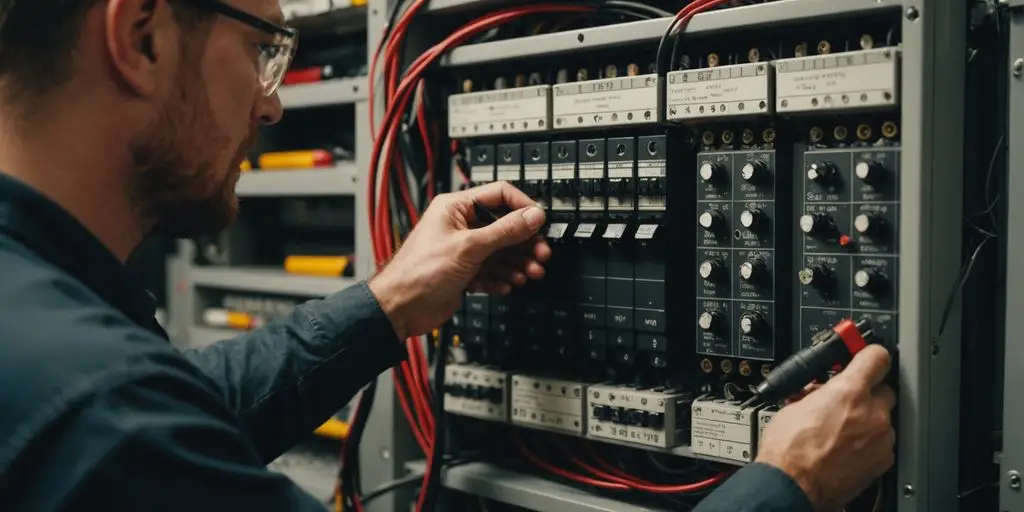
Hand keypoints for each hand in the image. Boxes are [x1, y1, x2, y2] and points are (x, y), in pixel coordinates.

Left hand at [367, 181, 550, 338]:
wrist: (400, 308)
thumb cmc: (419, 272)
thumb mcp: (469, 247)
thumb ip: (504, 231)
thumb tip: (532, 216)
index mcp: (456, 208)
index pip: (499, 195)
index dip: (522, 207)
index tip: (540, 222)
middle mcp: (460, 226)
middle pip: (504, 227)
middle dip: (524, 242)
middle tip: (541, 254)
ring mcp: (462, 250)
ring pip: (500, 252)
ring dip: (517, 263)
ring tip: (530, 273)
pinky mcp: (463, 272)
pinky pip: (491, 271)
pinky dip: (502, 277)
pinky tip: (509, 284)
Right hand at [756, 345, 895, 510]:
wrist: (791, 486)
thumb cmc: (788, 451)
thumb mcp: (795, 405)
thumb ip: (820, 391)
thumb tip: (824, 389)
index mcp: (848, 391)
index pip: (876, 357)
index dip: (869, 353)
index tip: (865, 355)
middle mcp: (871, 413)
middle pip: (885, 388)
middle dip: (867, 391)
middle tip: (846, 399)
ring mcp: (880, 438)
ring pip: (885, 417)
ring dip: (868, 419)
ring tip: (842, 429)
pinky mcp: (883, 461)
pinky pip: (883, 442)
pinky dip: (870, 441)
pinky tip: (848, 447)